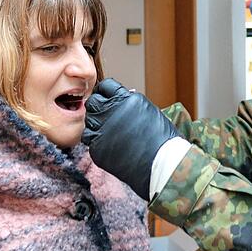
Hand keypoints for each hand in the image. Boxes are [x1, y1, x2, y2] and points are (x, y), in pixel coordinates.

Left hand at [82, 78, 178, 199]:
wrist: (162, 164)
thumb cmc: (162, 139)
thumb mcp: (150, 111)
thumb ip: (132, 103)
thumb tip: (123, 98)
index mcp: (127, 99)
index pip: (106, 86)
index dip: (105, 92)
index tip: (106, 98)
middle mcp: (112, 111)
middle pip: (93, 102)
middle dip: (97, 106)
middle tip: (105, 115)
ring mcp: (102, 130)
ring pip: (89, 121)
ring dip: (96, 124)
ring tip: (109, 132)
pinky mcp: (97, 147)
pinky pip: (90, 140)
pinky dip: (97, 141)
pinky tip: (110, 145)